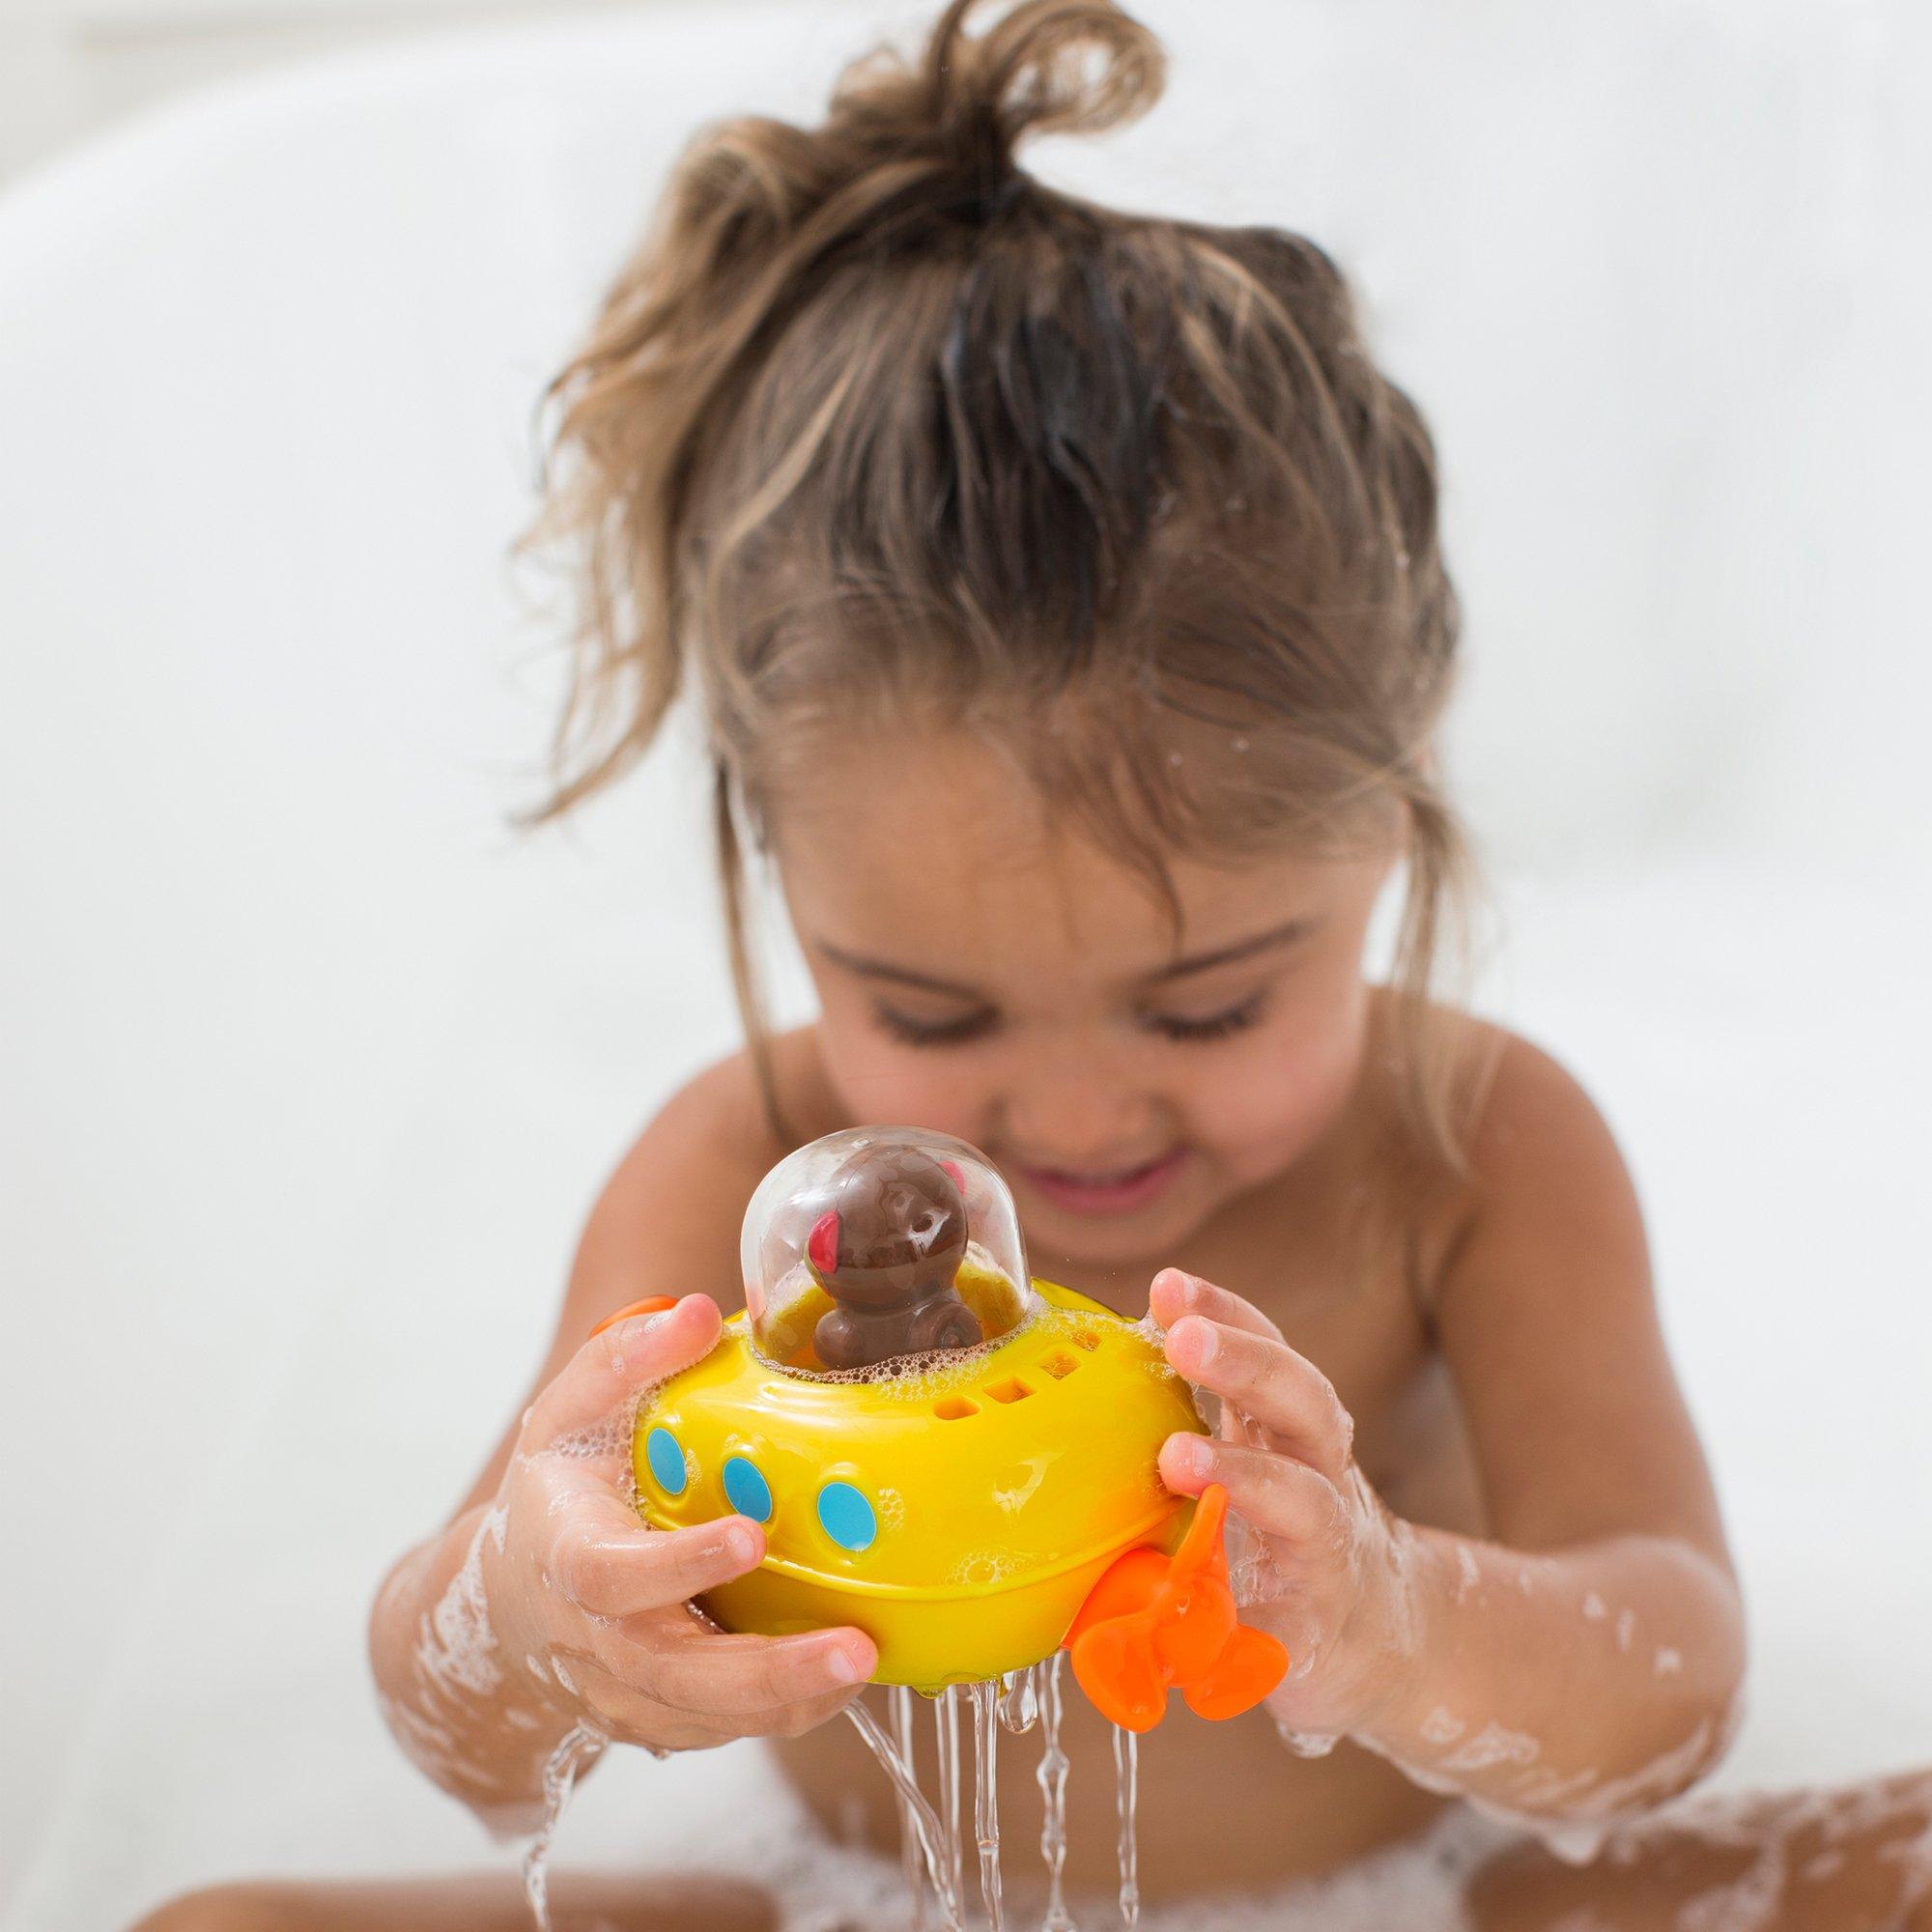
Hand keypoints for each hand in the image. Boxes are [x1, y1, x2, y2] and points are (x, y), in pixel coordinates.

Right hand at [484, 1294, 876, 1751]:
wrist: (511, 1596)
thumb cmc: (558, 1489)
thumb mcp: (570, 1411)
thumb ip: (626, 1358)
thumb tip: (696, 1313)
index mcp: (566, 1554)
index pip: (612, 1574)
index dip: (677, 1566)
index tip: (750, 1537)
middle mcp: (590, 1638)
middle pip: (671, 1673)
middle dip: (763, 1671)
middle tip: (851, 1649)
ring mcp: (622, 1690)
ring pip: (702, 1716)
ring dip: (786, 1700)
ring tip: (863, 1664)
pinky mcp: (656, 1719)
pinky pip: (718, 1731)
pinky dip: (780, 1714)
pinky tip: (841, 1683)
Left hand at [1150, 1269, 1420, 1740]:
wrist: (1377, 1634)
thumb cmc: (1277, 1537)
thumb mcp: (1238, 1467)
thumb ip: (1177, 1431)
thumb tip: (1065, 1395)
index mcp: (1286, 1427)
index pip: (1268, 1350)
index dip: (1226, 1313)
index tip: (1169, 1285)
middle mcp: (1320, 1473)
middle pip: (1303, 1401)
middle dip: (1246, 1363)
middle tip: (1183, 1338)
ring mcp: (1326, 1551)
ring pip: (1308, 1499)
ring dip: (1246, 1473)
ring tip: (1178, 1456)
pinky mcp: (1317, 1631)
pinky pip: (1287, 1624)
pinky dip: (1249, 1620)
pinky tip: (1202, 1621)